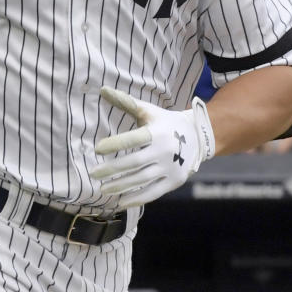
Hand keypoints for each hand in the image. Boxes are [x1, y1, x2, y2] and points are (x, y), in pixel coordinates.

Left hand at [90, 88, 214, 209]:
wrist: (198, 137)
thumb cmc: (165, 123)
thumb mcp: (148, 111)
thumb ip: (125, 102)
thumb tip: (103, 89)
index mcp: (156, 132)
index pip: (133, 139)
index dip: (115, 144)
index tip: (97, 148)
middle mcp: (164, 150)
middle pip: (134, 162)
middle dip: (112, 169)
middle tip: (93, 173)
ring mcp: (170, 167)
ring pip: (141, 179)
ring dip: (120, 186)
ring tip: (103, 189)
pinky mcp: (174, 181)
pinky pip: (153, 193)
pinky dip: (136, 199)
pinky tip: (120, 201)